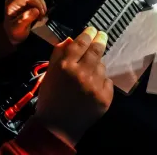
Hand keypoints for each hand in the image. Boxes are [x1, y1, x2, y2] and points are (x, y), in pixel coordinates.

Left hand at [3, 0, 46, 44]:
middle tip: (41, 17)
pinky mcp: (26, 1)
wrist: (12, 34)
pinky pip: (37, 0)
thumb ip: (24, 19)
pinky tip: (40, 15)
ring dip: (41, 6)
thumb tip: (36, 10)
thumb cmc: (13, 32)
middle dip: (40, 5)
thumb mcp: (18, 29)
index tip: (41, 13)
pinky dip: (41, 7)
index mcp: (11, 3)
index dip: (37, 3)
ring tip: (41, 16)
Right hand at [35, 27, 112, 146]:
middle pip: (95, 51)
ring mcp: (95, 86)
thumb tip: (70, 39)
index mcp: (65, 66)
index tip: (92, 29)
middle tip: (102, 35)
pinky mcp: (105, 97)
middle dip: (100, 40)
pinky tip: (92, 86)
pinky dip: (102, 81)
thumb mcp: (49, 73)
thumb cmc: (50, 97)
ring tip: (89, 70)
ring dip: (97, 65)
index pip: (80, 44)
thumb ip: (59, 54)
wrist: (58, 126)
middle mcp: (81, 73)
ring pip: (102, 66)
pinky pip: (107, 81)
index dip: (87, 34)